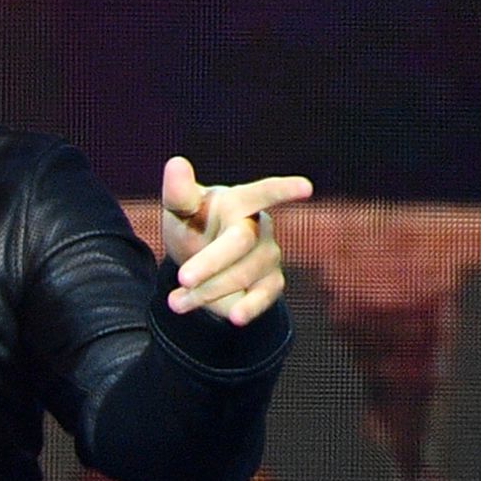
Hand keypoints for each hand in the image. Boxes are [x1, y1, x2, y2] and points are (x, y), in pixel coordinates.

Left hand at [160, 156, 312, 325]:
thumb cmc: (192, 225)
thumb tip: (175, 162)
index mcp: (239, 202)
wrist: (198, 262)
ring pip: (243, 275)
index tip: (305, 187)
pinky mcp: (270, 283)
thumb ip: (178, 191)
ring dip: (207, 291)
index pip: (262, 192)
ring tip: (175, 302)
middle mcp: (258, 227)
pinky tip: (235, 317)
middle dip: (211, 262)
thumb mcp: (179, 209)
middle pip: (240, 242)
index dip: (282, 190)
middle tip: (183, 278)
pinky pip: (264, 296)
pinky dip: (249, 307)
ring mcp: (267, 255)